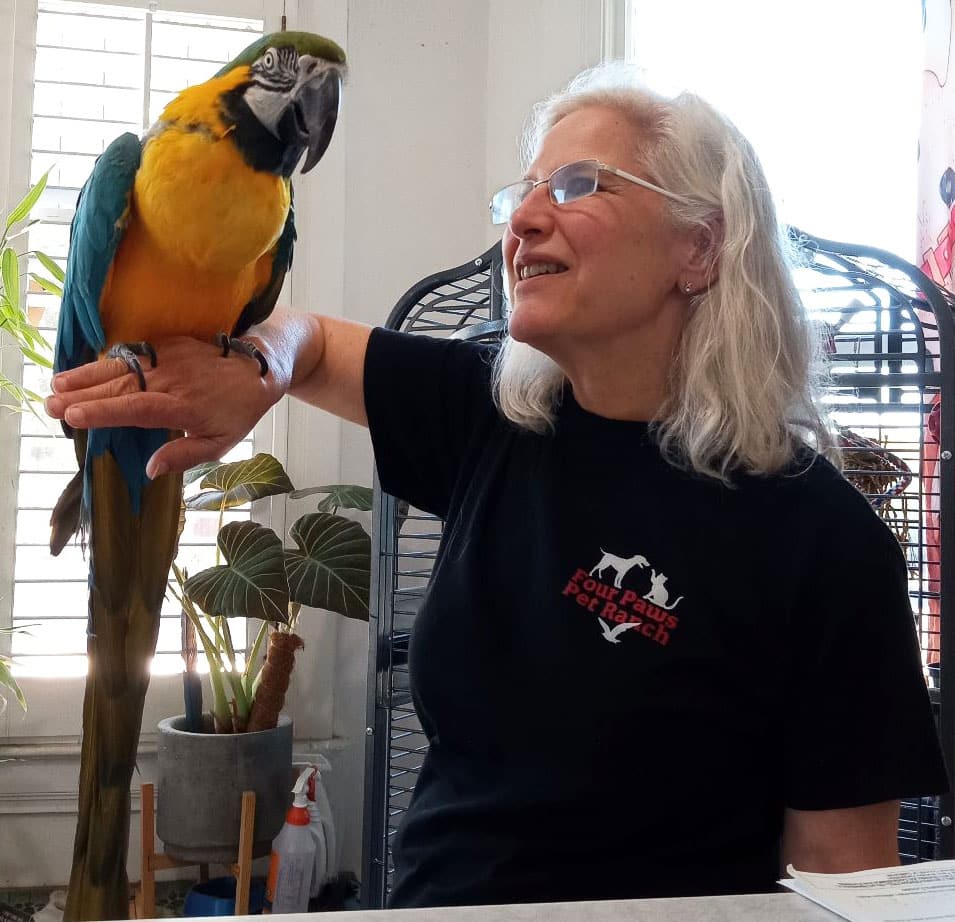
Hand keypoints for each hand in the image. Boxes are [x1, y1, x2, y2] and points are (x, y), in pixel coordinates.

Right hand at [45, 336, 285, 477]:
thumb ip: (185, 456)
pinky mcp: (168, 343)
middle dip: (82, 396)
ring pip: (121, 367)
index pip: (138, 409)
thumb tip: (150, 469)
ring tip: (56, 385)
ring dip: (86, 376)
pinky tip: (84, 370)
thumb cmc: (239, 409)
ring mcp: (169, 358)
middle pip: (120, 387)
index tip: (75, 417)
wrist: (261, 365)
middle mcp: (172, 380)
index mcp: (184, 407)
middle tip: (49, 405)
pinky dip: (106, 361)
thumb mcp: (222, 442)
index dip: (105, 412)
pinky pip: (132, 353)